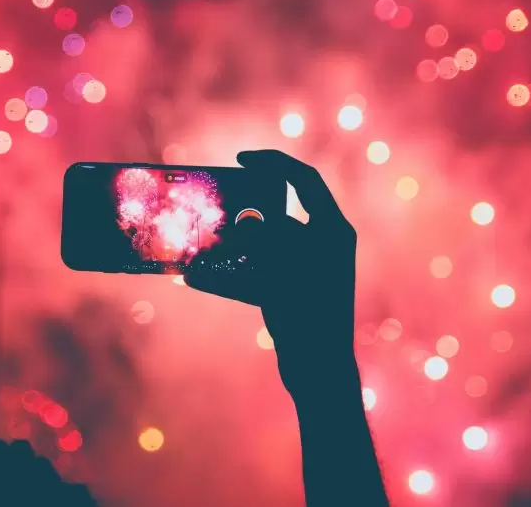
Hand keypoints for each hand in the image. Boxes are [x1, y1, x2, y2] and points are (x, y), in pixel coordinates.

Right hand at [185, 150, 357, 397]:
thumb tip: (245, 221)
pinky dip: (231, 275)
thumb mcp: (284, 269)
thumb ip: (265, 237)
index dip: (273, 163)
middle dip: (243, 211)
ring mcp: (305, 269)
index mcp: (332, 230)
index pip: (304, 180)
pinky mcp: (289, 291)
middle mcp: (321, 244)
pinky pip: (256, 273)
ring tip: (201, 242)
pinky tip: (199, 277)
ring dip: (232, 244)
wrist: (318, 371)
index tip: (240, 160)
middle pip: (277, 213)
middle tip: (215, 204)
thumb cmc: (310, 317)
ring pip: (262, 245)